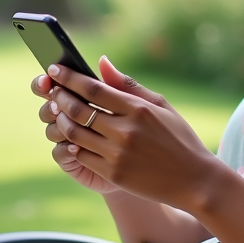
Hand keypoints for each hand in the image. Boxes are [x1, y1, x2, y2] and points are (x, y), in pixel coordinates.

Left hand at [49, 57, 222, 211]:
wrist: (193, 180)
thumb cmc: (179, 138)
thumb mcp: (160, 105)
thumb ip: (128, 85)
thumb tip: (101, 62)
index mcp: (138, 109)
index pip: (93, 88)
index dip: (69, 78)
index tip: (54, 70)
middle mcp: (125, 131)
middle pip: (78, 109)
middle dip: (59, 96)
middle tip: (50, 89)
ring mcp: (118, 154)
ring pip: (75, 133)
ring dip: (60, 120)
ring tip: (57, 112)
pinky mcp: (113, 174)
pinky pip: (81, 155)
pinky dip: (71, 143)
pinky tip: (69, 135)